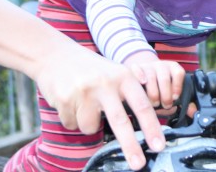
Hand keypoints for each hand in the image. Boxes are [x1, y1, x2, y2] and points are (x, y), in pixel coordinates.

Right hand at [34, 47, 165, 169]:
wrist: (56, 55)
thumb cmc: (91, 69)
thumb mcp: (115, 72)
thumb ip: (131, 89)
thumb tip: (150, 113)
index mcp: (123, 77)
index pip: (142, 105)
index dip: (152, 127)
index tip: (159, 145)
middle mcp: (106, 84)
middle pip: (121, 122)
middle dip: (131, 146)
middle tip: (139, 164)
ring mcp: (84, 91)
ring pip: (90, 127)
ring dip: (87, 124)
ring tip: (83, 104)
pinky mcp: (65, 99)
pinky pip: (72, 124)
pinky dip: (71, 118)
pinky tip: (70, 101)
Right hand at [124, 51, 185, 109]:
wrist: (141, 79)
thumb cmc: (159, 90)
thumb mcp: (171, 94)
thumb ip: (183, 104)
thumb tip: (194, 112)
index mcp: (172, 68)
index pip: (178, 73)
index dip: (178, 86)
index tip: (175, 98)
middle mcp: (161, 65)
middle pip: (165, 77)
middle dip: (165, 94)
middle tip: (164, 105)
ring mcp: (148, 66)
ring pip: (151, 77)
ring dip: (152, 93)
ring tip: (153, 103)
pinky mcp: (135, 68)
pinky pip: (137, 71)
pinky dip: (139, 78)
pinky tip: (141, 86)